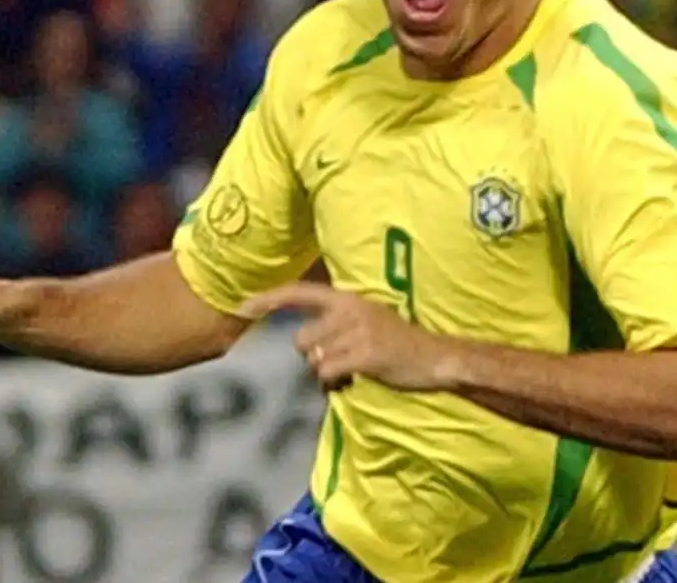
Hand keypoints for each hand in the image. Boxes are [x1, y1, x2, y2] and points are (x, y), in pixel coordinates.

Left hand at [239, 284, 451, 391]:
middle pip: (301, 340)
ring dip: (327, 373)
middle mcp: (349, 310)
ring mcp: (357, 332)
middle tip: (341, 362)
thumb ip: (335, 323)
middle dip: (315, 357)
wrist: (433, 357)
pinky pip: (329, 374)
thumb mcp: (366, 320)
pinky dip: (337, 384)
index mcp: (347, 299)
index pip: (299, 293)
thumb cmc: (396, 342)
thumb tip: (304, 344)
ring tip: (352, 370)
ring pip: (314, 361)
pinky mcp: (364, 354)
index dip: (269, 298)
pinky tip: (355, 380)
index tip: (243, 306)